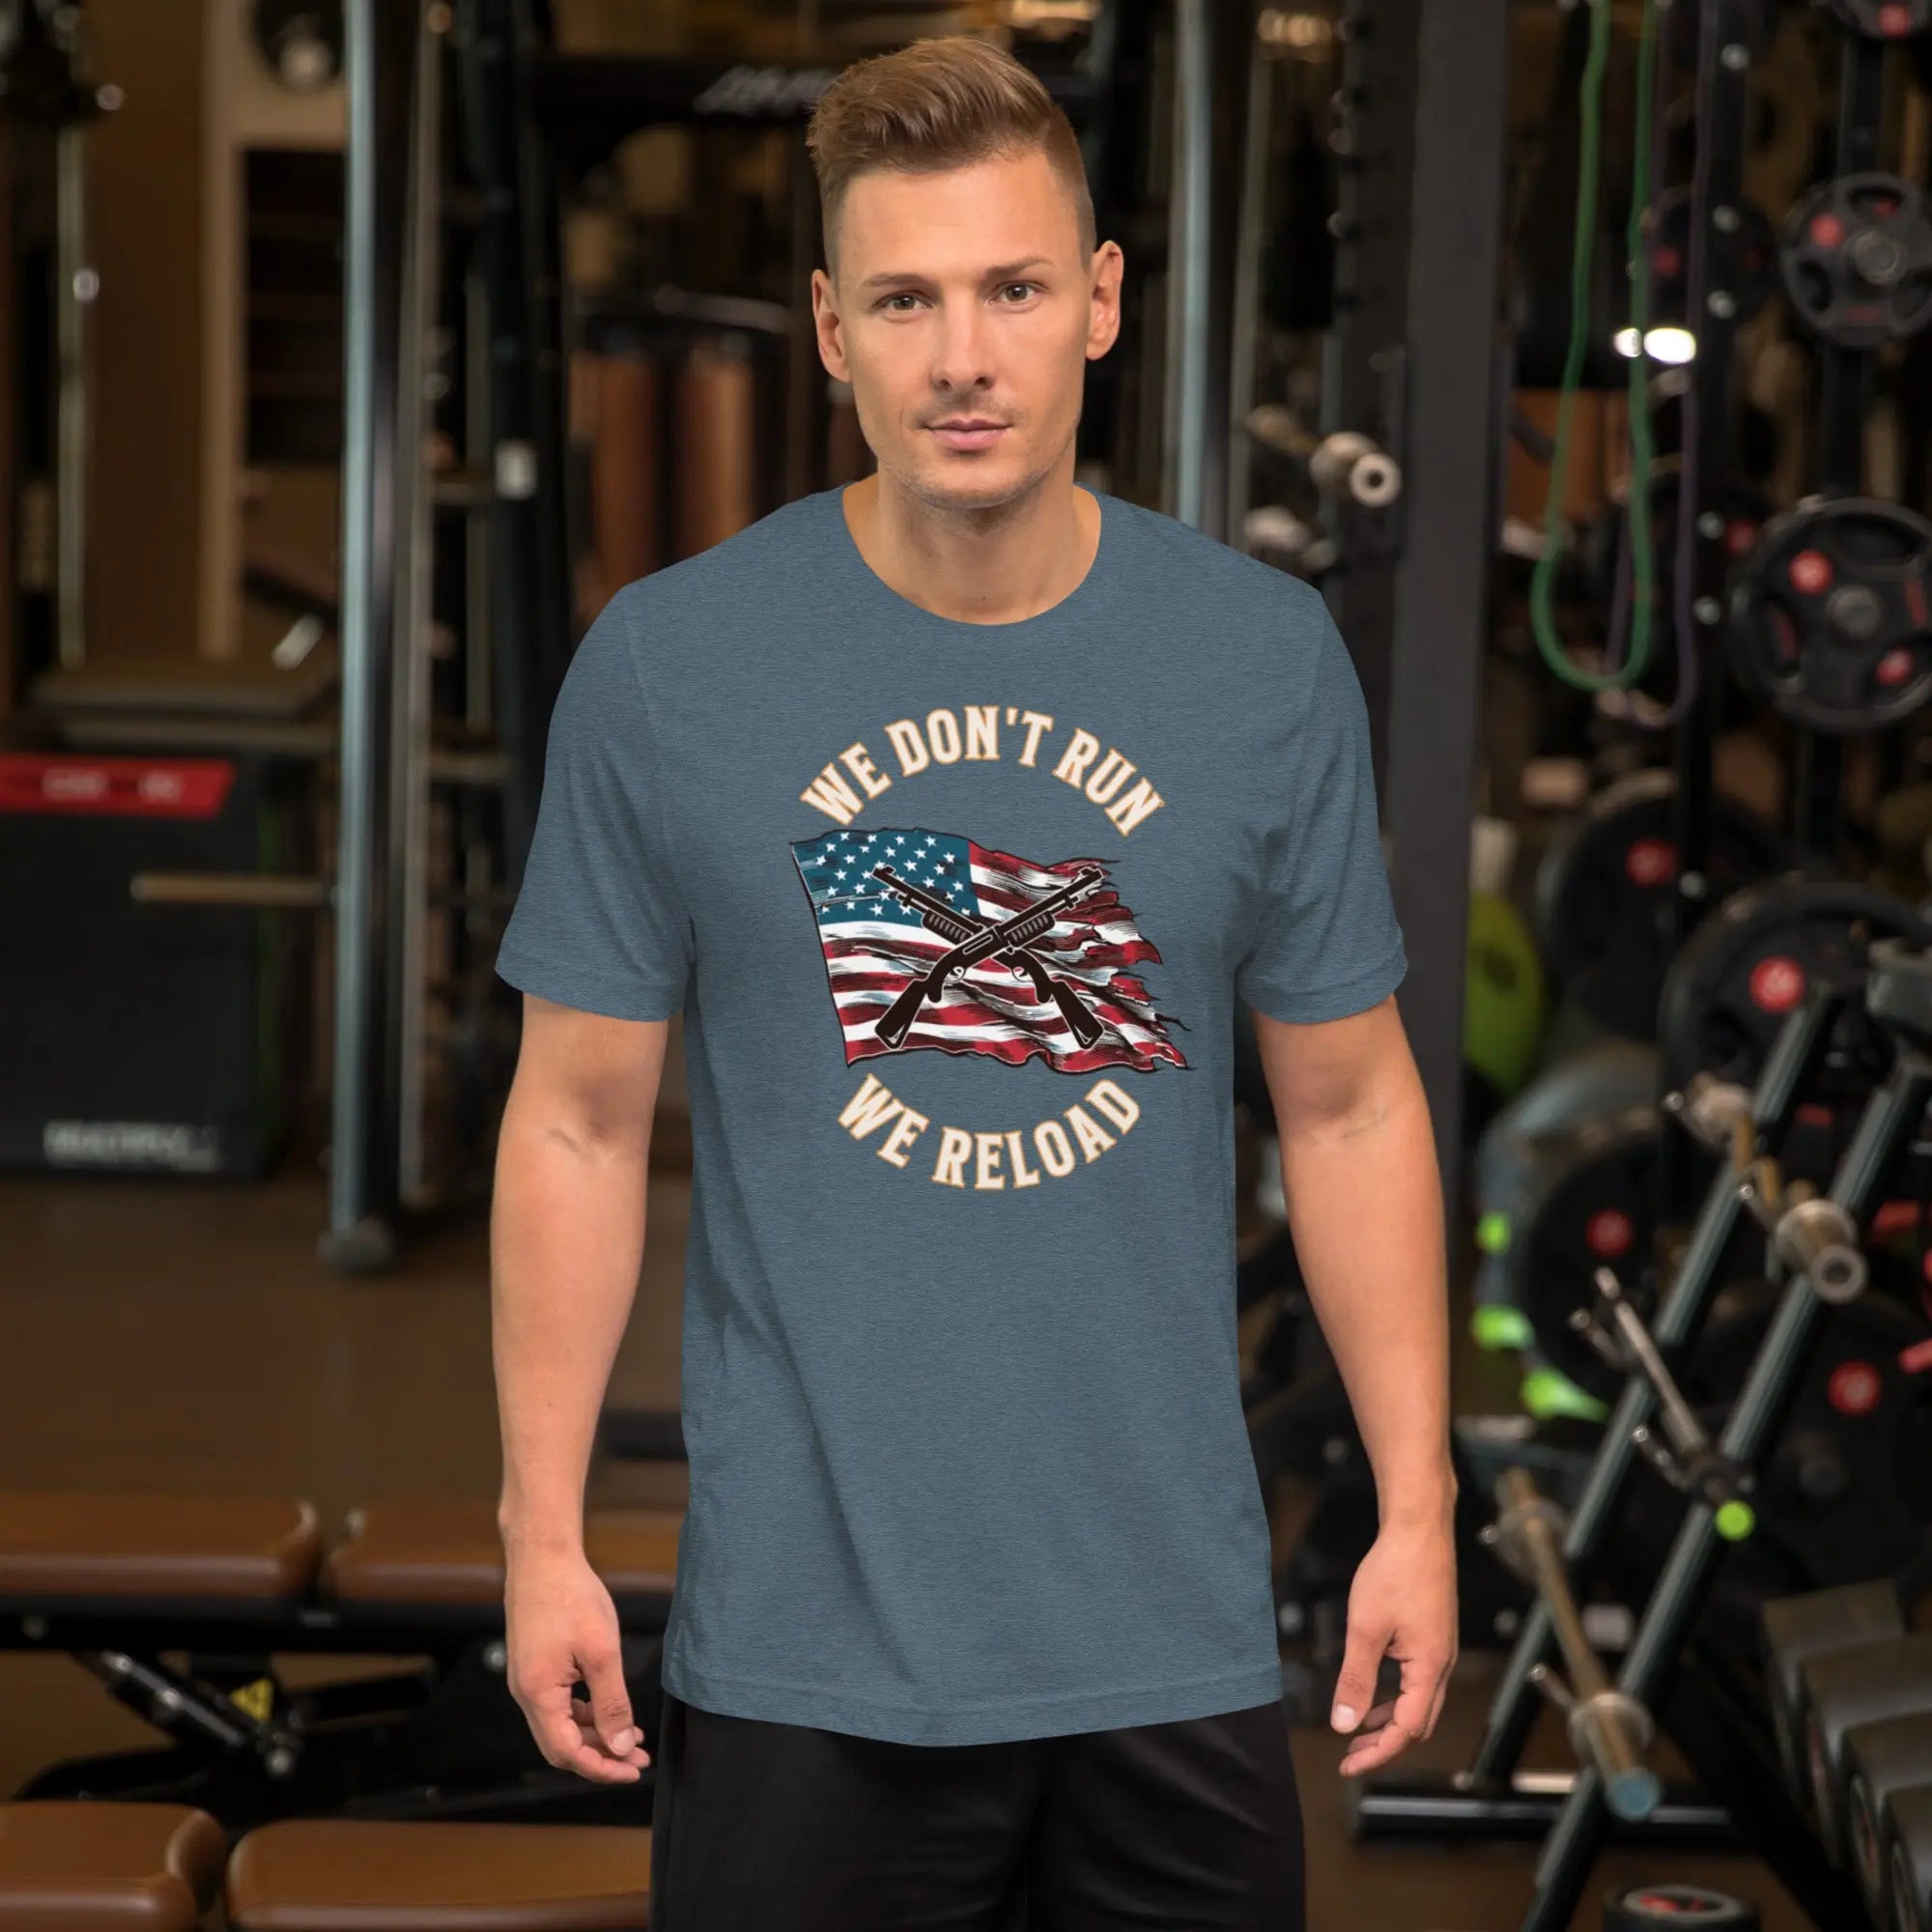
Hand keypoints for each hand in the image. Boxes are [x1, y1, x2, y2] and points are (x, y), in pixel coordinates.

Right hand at [504, 1544, 650, 1782]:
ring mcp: (528, 1680)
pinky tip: (609, 1709)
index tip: (631, 1770)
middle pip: (562, 1744)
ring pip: (561, 1725)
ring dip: (595, 1734)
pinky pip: (558, 1704)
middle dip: (601, 1755)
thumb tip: (619, 1746)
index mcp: (538, 1695)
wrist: (543, 1557)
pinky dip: (584, 1713)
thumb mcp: (601, 1652)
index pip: (567, 1752)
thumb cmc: (571, 1597)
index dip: (600, 1767)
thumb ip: (611, 1703)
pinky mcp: (534, 1666)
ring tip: (632, 1735)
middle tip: (637, 1757)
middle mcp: (526, 1694)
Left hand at [1330, 1515, 1457, 1776]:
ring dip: (1390, 1722)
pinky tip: (1374, 1692)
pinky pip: (1417, 1682)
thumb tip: (1344, 1724)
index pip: (1406, 1730)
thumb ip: (1356, 1679)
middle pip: (1418, 1724)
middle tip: (1351, 1755)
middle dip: (1385, 1744)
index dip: (1377, 1753)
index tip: (1347, 1765)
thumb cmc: (1394, 1572)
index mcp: (1429, 1668)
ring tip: (1358, 1730)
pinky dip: (1396, 1697)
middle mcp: (1442, 1665)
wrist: (1419, 1529)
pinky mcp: (1433, 1636)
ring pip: (1419, 1704)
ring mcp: (1440, 1650)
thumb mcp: (1366, 1628)